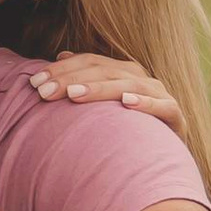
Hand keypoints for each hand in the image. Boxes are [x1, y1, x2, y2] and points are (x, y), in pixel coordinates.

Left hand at [28, 50, 180, 129]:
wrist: (162, 155)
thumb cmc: (126, 129)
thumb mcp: (102, 105)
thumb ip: (85, 79)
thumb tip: (62, 55)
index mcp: (123, 71)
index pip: (90, 61)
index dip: (62, 69)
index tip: (35, 82)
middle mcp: (141, 78)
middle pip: (104, 71)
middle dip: (72, 79)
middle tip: (44, 92)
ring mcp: (160, 95)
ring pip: (128, 85)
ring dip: (100, 88)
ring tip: (74, 94)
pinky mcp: (175, 115)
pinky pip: (162, 106)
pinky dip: (146, 103)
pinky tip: (127, 103)